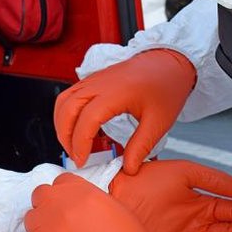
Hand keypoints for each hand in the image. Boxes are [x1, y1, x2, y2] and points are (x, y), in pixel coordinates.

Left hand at [22, 173, 153, 231]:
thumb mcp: (114, 210)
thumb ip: (89, 200)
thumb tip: (76, 206)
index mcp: (81, 191)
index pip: (60, 182)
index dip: (64, 196)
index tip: (68, 208)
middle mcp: (60, 204)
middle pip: (40, 195)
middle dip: (48, 207)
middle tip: (60, 226)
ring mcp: (47, 227)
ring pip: (30, 220)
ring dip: (41, 229)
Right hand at [54, 49, 195, 174]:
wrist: (169, 61)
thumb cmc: (166, 87)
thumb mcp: (159, 122)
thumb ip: (141, 146)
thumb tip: (128, 169)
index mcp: (116, 92)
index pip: (87, 120)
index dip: (80, 143)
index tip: (83, 162)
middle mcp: (99, 83)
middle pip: (67, 109)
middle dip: (65, 136)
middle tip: (76, 157)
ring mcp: (94, 79)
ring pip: (63, 101)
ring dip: (62, 125)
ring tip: (72, 145)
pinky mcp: (93, 79)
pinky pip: (69, 95)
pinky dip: (66, 114)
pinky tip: (77, 129)